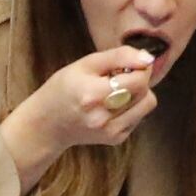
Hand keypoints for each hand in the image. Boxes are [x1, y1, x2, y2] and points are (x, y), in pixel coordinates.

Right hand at [8, 43, 163, 177]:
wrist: (47, 124)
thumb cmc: (64, 88)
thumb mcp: (85, 64)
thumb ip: (119, 56)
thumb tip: (148, 59)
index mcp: (93, 95)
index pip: (139, 81)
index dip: (141, 68)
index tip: (131, 63)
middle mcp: (103, 118)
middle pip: (145, 92)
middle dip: (138, 79)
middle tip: (119, 75)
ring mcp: (110, 132)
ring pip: (147, 104)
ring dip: (138, 93)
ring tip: (116, 91)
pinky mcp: (116, 139)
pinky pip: (139, 116)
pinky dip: (131, 107)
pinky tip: (112, 105)